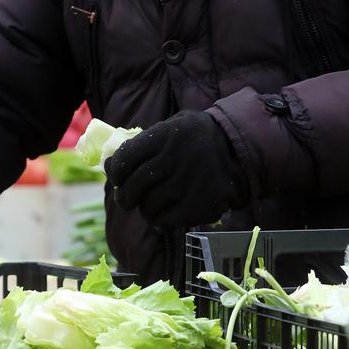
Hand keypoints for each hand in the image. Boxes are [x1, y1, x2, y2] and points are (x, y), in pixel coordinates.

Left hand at [106, 110, 247, 226]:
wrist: (238, 150)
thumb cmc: (197, 138)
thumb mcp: (171, 127)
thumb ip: (143, 143)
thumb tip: (109, 164)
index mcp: (162, 137)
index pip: (123, 160)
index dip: (115, 173)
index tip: (117, 177)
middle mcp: (170, 161)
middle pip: (131, 188)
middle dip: (125, 197)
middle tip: (127, 199)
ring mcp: (184, 185)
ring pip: (147, 207)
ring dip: (145, 209)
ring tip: (152, 204)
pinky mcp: (196, 206)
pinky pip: (165, 221)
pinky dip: (160, 221)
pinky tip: (164, 216)